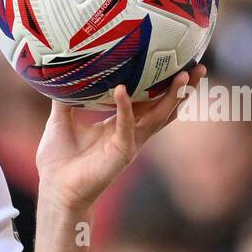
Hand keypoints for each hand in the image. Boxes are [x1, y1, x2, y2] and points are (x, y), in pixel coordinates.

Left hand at [35, 65, 204, 212]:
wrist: (54, 188)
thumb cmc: (58, 159)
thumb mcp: (60, 120)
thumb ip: (65, 98)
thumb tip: (62, 72)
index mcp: (119, 124)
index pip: (148, 101)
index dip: (163, 85)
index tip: (177, 64)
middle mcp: (130, 133)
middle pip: (164, 108)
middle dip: (183, 90)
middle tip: (197, 67)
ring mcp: (129, 143)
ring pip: (157, 117)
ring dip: (170, 96)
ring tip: (182, 76)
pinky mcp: (121, 152)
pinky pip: (126, 126)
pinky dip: (125, 107)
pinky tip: (122, 90)